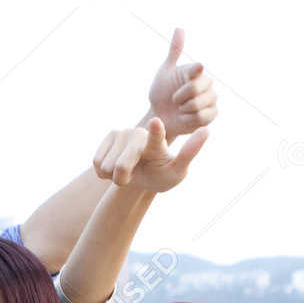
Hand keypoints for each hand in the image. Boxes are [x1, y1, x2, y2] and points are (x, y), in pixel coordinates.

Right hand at [92, 117, 208, 192]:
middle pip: (122, 165)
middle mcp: (140, 134)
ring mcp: (123, 132)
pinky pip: (97, 163)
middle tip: (136, 175)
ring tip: (127, 169)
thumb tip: (206, 130)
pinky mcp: (109, 136)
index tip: (156, 123)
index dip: (155, 132)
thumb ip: (189, 153)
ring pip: (107, 166)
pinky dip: (104, 172)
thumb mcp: (177, 172)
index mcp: (158, 144)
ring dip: (114, 176)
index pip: (157, 137)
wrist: (141, 179)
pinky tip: (115, 165)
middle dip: (123, 178)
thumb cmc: (161, 175)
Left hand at [146, 28, 216, 140]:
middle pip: (195, 87)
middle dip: (179, 96)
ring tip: (180, 108)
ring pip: (198, 104)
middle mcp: (207, 84)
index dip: (187, 77)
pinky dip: (188, 119)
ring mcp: (211, 99)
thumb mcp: (166, 71)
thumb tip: (180, 28)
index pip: (196, 69)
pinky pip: (201, 117)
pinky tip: (185, 117)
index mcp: (196, 72)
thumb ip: (174, 51)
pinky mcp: (212, 115)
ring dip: (183, 108)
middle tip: (174, 99)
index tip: (182, 80)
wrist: (160, 116)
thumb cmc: (162, 93)